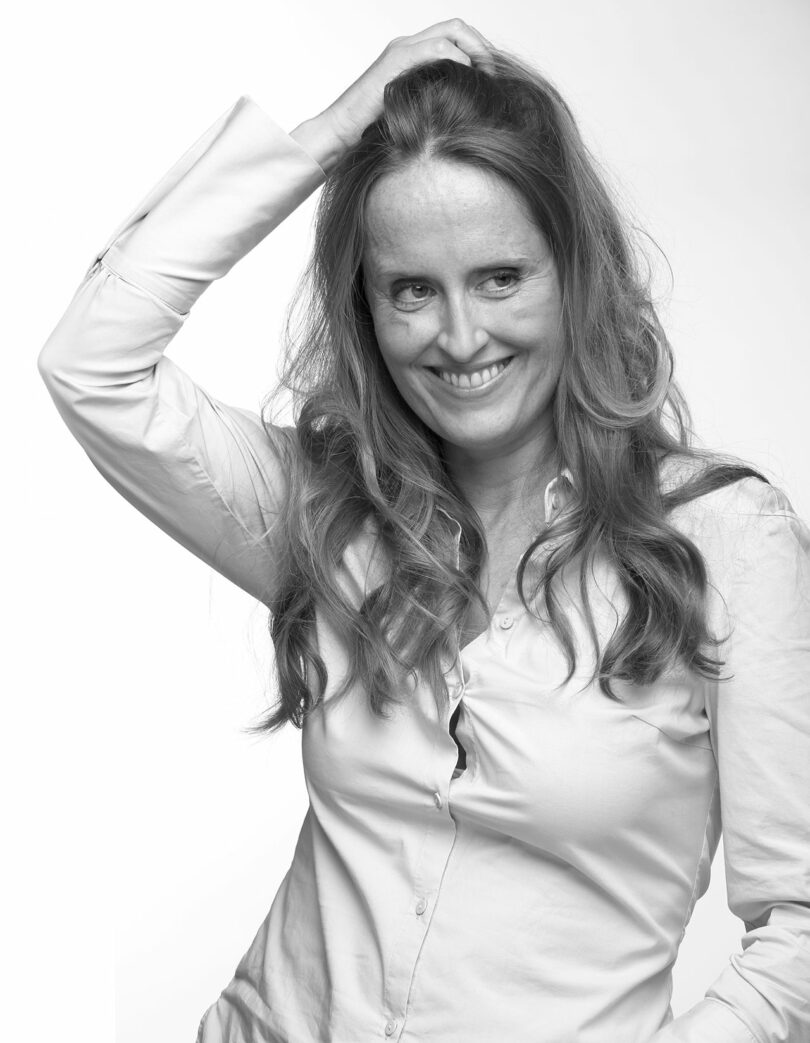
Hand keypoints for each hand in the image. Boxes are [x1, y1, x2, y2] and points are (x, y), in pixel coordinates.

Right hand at [290, 19, 493, 172]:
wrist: (341, 133)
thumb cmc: (371, 131)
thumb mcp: (410, 112)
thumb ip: (432, 102)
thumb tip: (464, 112)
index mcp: (410, 54)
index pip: (453, 36)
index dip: (477, 50)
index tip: (490, 76)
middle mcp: (406, 45)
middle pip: (456, 27)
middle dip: (481, 46)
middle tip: (493, 74)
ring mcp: (401, 50)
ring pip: (451, 32)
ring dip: (475, 52)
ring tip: (484, 79)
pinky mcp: (396, 62)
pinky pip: (437, 50)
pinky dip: (457, 62)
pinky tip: (464, 82)